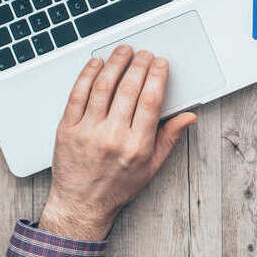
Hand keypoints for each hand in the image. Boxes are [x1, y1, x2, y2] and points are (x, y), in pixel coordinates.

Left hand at [38, 47, 196, 240]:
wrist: (80, 205)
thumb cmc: (117, 186)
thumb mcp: (152, 167)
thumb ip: (170, 138)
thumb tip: (189, 117)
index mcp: (137, 145)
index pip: (150, 100)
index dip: (157, 76)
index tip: (160, 63)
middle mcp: (112, 136)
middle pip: (128, 89)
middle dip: (139, 65)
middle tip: (144, 53)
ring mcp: (88, 132)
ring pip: (103, 87)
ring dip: (115, 63)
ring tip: (123, 51)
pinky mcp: (67, 129)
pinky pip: (77, 95)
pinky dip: (87, 75)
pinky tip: (96, 63)